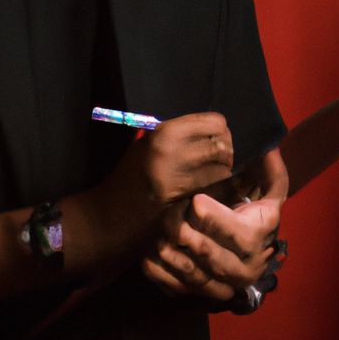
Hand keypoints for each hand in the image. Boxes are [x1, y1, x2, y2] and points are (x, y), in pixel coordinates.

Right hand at [77, 113, 233, 263]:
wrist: (112, 217)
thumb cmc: (130, 175)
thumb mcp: (148, 143)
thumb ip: (181, 134)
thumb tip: (213, 131)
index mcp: (166, 135)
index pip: (216, 123)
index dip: (218, 130)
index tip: (212, 137)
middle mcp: (177, 157)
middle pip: (225, 146)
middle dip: (225, 151)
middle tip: (215, 158)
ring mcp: (185, 185)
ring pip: (226, 172)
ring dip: (223, 173)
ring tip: (209, 176)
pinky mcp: (191, 209)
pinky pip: (220, 195)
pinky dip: (219, 192)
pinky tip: (208, 193)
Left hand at [141, 147, 287, 300]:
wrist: (253, 247)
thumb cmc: (255, 212)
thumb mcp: (269, 192)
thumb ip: (271, 173)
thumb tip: (270, 152)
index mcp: (260, 241)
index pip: (241, 235)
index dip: (218, 219)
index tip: (196, 201)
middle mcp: (246, 269)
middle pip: (215, 259)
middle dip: (191, 238)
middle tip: (169, 217)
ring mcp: (224, 285)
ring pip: (197, 277)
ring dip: (174, 257)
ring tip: (157, 236)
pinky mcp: (204, 293)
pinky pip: (181, 290)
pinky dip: (163, 276)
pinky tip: (147, 259)